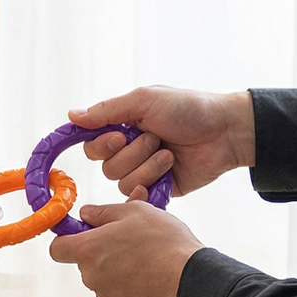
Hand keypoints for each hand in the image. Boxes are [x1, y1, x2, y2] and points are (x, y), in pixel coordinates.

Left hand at [48, 201, 204, 296]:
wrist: (191, 279)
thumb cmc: (163, 241)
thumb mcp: (135, 211)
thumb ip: (103, 212)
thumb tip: (86, 214)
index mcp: (87, 250)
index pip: (57, 249)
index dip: (67, 239)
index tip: (83, 232)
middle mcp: (91, 276)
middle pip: (85, 261)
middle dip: (101, 250)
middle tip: (128, 238)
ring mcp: (106, 296)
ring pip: (104, 277)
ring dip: (117, 267)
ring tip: (146, 257)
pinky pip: (119, 293)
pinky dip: (130, 285)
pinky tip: (151, 275)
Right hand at [69, 87, 254, 200]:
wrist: (225, 132)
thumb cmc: (189, 109)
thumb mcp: (144, 101)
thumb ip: (106, 111)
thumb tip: (71, 116)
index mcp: (124, 127)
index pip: (93, 144)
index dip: (102, 144)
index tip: (119, 136)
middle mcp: (130, 150)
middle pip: (106, 165)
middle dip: (131, 153)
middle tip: (155, 138)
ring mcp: (144, 170)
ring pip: (122, 181)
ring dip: (147, 165)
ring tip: (170, 153)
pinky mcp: (159, 188)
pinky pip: (138, 195)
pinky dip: (149, 184)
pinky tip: (166, 173)